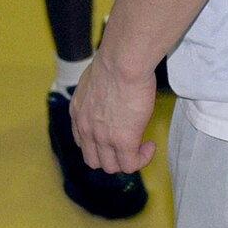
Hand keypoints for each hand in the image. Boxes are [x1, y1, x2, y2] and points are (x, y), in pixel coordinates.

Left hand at [70, 46, 157, 174]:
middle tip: (128, 145)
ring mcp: (102, 138)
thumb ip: (99, 91)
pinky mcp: (123, 141)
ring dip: (127, 160)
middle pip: (94, 161)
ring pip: (112, 167)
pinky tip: (150, 146)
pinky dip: (142, 159)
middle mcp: (85, 128)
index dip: (98, 145)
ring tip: (141, 146)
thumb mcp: (96, 77)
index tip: (114, 136)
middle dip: (111, 157)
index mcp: (77, 112)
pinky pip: (131, 165)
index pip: (82, 142)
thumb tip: (111, 90)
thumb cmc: (115, 60)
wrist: (122, 61)